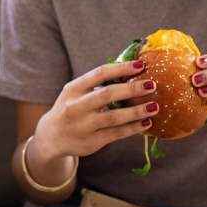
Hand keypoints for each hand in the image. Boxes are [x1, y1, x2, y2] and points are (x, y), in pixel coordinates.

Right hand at [33, 61, 158, 160]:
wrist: (52, 137)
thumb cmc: (71, 108)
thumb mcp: (76, 93)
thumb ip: (98, 85)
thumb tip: (132, 71)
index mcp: (73, 89)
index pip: (99, 74)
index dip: (121, 69)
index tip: (140, 65)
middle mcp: (76, 106)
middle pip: (107, 95)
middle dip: (132, 89)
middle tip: (152, 85)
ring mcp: (83, 125)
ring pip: (114, 117)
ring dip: (136, 111)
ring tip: (154, 106)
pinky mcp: (91, 142)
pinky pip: (116, 134)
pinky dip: (133, 128)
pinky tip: (146, 123)